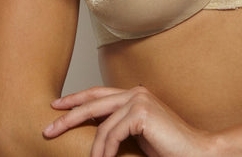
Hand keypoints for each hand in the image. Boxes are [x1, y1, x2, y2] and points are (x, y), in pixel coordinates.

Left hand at [43, 85, 211, 156]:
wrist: (193, 151)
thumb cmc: (166, 147)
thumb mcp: (135, 135)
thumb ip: (118, 126)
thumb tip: (92, 131)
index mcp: (134, 94)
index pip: (98, 93)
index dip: (76, 99)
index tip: (56, 107)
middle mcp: (135, 92)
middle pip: (93, 102)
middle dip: (68, 116)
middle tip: (48, 129)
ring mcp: (139, 100)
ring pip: (101, 123)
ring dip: (92, 147)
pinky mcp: (142, 113)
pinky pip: (112, 133)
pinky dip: (104, 151)